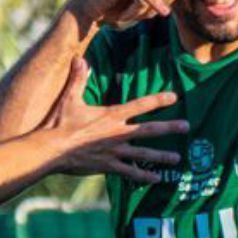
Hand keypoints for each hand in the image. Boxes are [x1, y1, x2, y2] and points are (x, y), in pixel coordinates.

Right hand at [41, 59, 187, 181]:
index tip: (174, 97)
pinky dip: (143, 176)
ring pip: (144, 154)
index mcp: (111, 115)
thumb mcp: (69, 98)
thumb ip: (78, 79)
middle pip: (149, 130)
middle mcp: (117, 133)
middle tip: (187, 126)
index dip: (158, 100)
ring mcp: (114, 151)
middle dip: (170, 128)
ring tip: (178, 158)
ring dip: (162, 156)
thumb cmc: (58, 124)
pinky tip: (156, 179)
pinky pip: (130, 173)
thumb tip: (79, 59)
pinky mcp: (108, 166)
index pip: (140, 105)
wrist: (50, 150)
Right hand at [66, 0, 180, 28]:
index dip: (165, 5)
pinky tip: (141, 14)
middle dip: (154, 9)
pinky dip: (143, 6)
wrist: (90, 11)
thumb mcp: (148, 5)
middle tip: (134, 14)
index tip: (148, 12)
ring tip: (125, 14)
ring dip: (142, 12)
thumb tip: (191, 2)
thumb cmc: (120, 8)